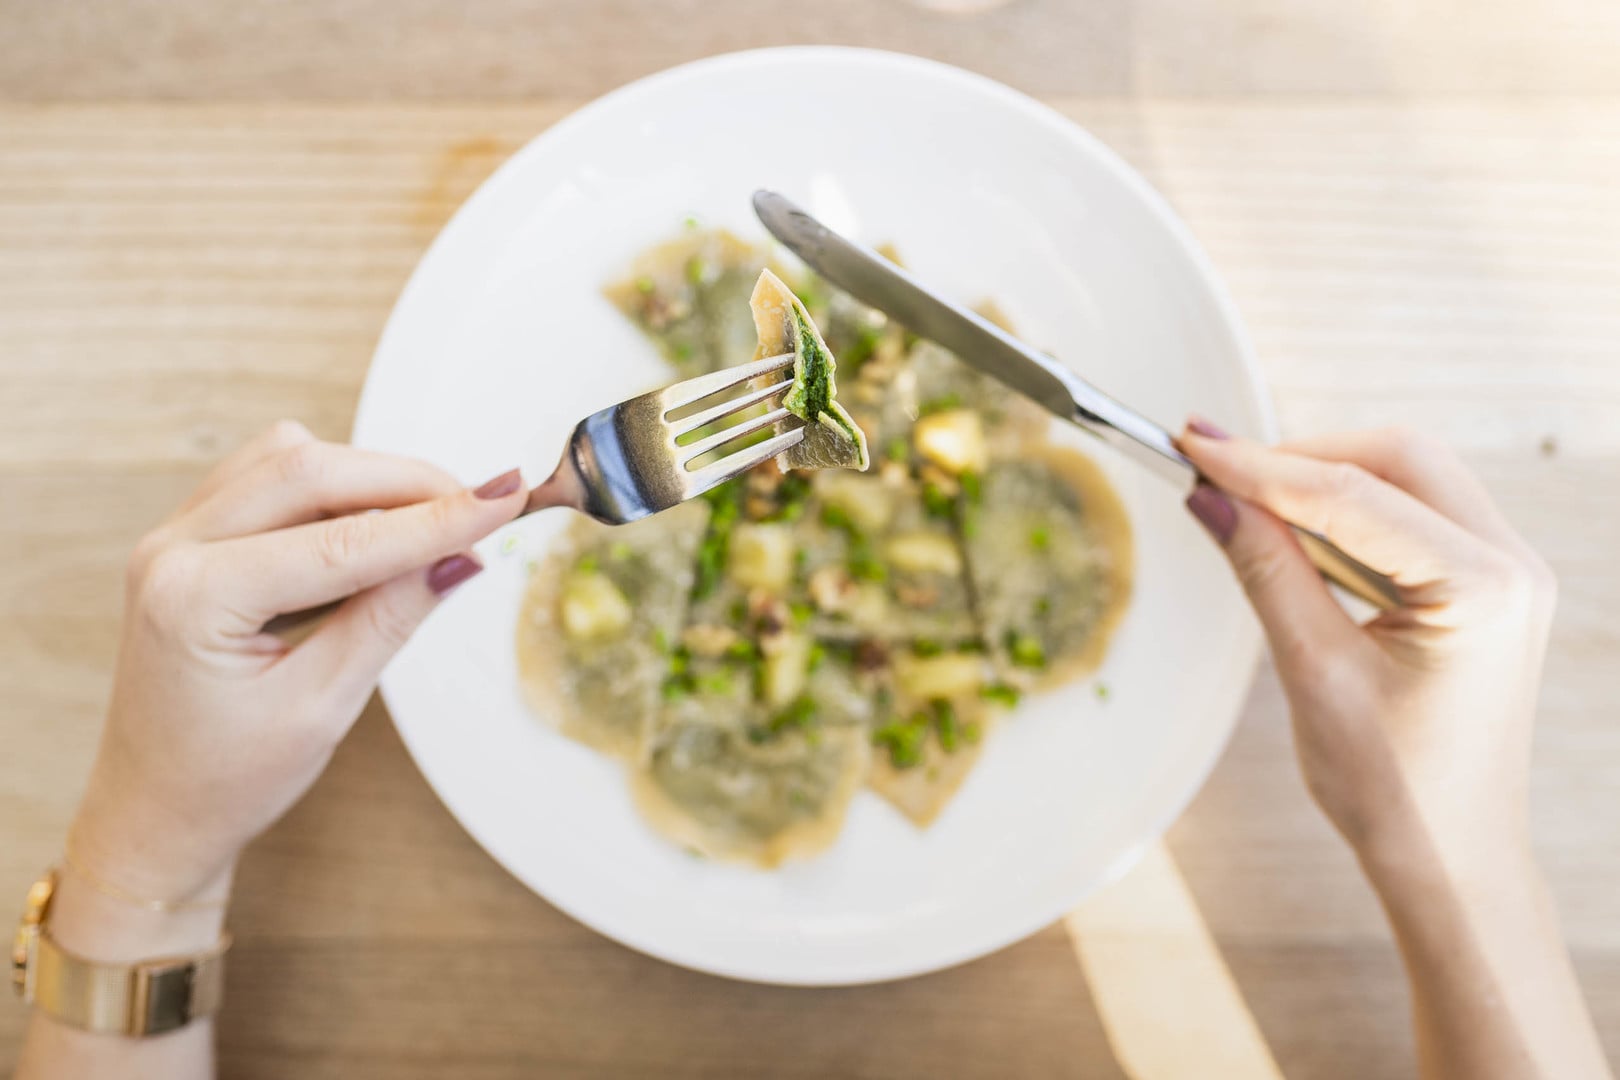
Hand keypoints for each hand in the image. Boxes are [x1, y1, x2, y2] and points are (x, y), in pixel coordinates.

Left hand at [67, 421, 526, 902]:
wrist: (157, 810)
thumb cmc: (225, 777)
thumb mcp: (321, 707)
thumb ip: (388, 619)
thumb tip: (457, 558)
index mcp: (194, 600)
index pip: (342, 541)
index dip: (434, 520)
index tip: (503, 501)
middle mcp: (172, 551)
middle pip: (309, 470)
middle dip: (406, 483)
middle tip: (482, 509)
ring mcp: (176, 537)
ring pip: (288, 460)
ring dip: (369, 480)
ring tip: (431, 526)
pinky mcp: (193, 537)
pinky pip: (268, 478)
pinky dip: (333, 490)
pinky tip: (374, 531)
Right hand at [1178, 422, 1555, 873]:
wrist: (1450, 855)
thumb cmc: (1395, 788)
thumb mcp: (1314, 672)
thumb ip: (1264, 570)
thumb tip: (1209, 497)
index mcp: (1482, 589)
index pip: (1354, 495)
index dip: (1262, 466)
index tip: (1191, 445)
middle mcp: (1512, 564)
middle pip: (1398, 458)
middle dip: (1300, 455)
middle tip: (1212, 464)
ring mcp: (1506, 571)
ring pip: (1408, 475)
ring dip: (1323, 476)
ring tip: (1240, 493)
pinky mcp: (1484, 583)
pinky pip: (1414, 513)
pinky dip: (1348, 507)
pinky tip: (1290, 525)